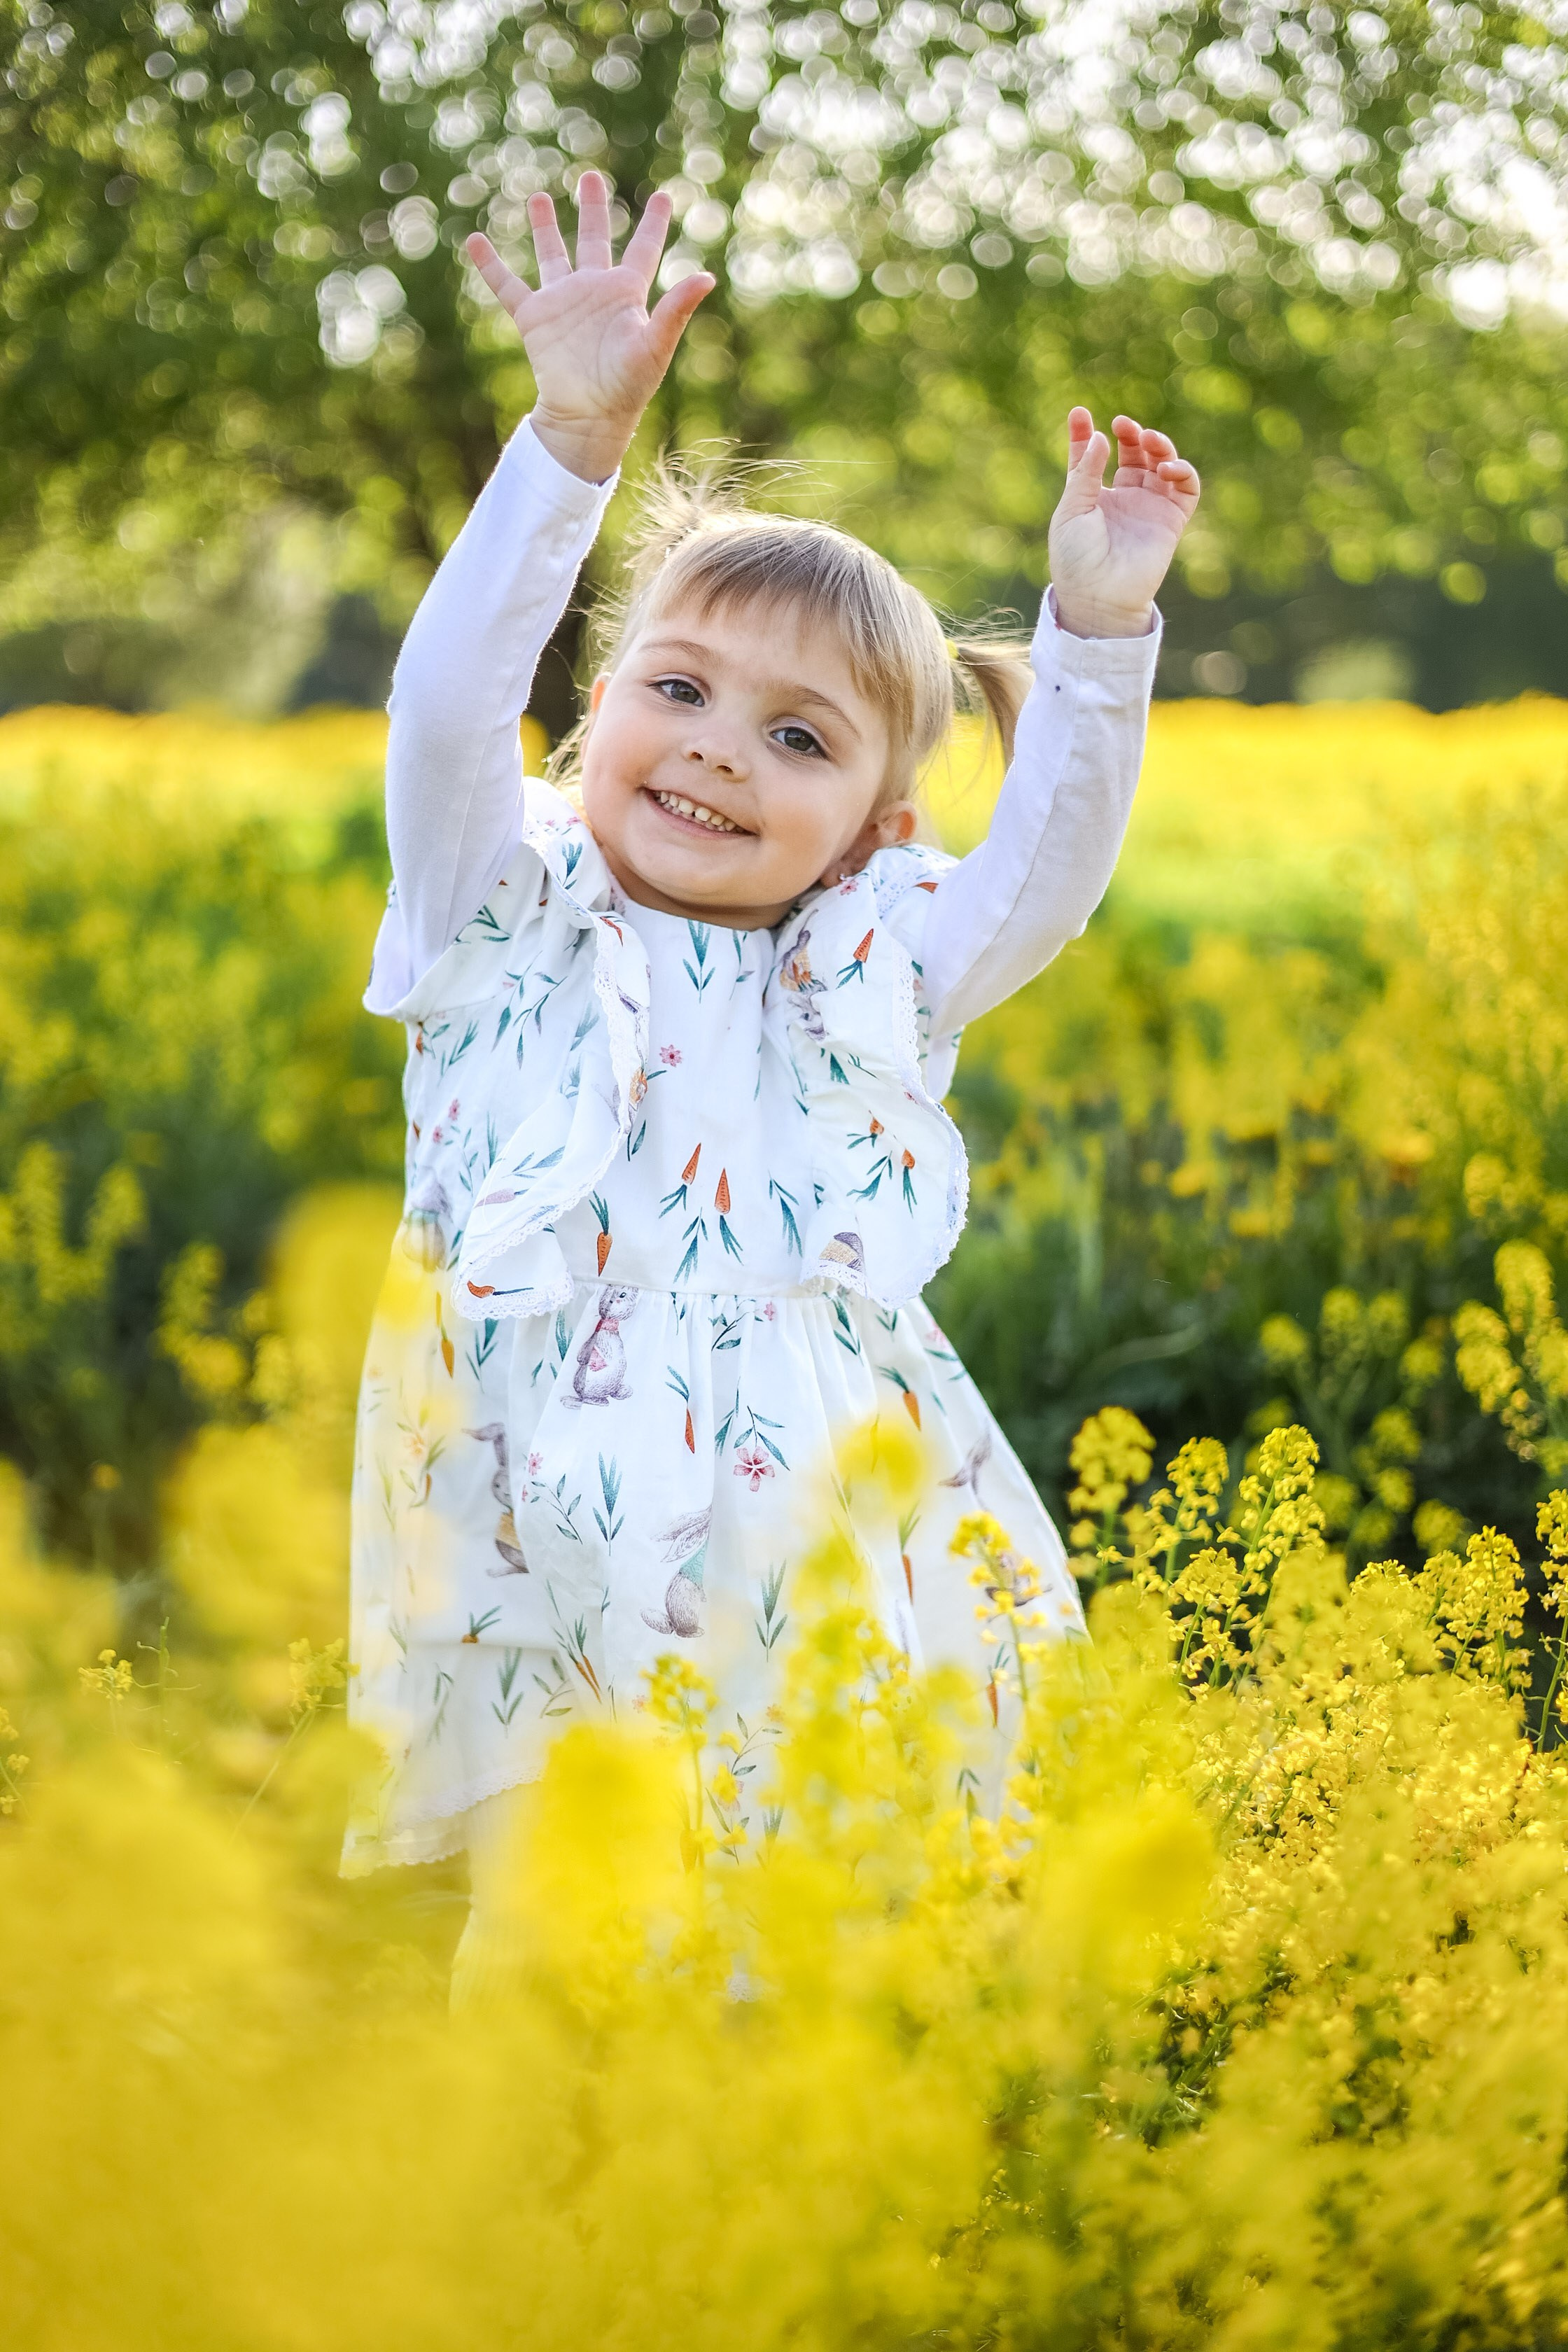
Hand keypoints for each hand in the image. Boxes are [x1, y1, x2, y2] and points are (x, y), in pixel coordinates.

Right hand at [466, 172, 714, 483]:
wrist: (588, 417)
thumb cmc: (628, 387)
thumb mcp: (655, 345)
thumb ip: (676, 309)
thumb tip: (708, 277)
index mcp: (626, 294)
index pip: (643, 249)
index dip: (654, 224)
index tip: (664, 196)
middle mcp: (594, 291)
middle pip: (594, 239)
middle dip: (593, 208)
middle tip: (590, 176)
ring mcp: (563, 302)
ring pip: (552, 254)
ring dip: (544, 226)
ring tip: (537, 197)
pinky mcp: (534, 318)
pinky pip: (508, 286)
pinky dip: (491, 265)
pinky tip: (474, 240)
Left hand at [1047, 411, 1200, 639]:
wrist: (1099, 596)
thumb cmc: (1077, 559)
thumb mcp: (1071, 510)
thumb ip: (1085, 472)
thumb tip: (1102, 436)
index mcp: (1093, 497)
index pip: (1093, 457)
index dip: (1086, 434)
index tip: (1080, 413)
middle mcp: (1123, 499)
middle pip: (1132, 453)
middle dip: (1130, 434)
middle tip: (1123, 425)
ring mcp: (1148, 508)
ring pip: (1161, 464)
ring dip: (1159, 446)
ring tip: (1148, 439)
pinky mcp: (1171, 520)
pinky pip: (1186, 488)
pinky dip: (1182, 471)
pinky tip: (1166, 468)